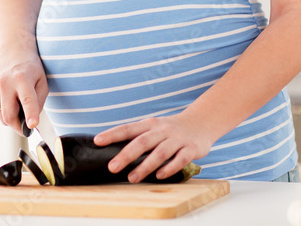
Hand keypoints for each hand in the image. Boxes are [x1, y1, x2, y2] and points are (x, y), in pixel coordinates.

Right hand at [0, 48, 47, 134]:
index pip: (27, 100)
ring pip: (2, 117)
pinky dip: (6, 111)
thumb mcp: (42, 81)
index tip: (32, 126)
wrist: (13, 52)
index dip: (30, 115)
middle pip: (9, 115)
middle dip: (19, 127)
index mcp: (22, 78)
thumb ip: (39, 101)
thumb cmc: (31, 68)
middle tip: (27, 128)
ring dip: (12, 119)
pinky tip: (11, 100)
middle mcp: (5, 83)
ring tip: (20, 107)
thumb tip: (31, 122)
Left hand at [93, 113, 217, 182]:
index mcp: (150, 124)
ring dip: (145, 166)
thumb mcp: (154, 126)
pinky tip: (159, 176)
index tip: (98, 141)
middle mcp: (162, 130)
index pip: (128, 128)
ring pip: (159, 152)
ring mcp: (177, 139)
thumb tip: (113, 149)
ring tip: (132, 178)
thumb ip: (138, 136)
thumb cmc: (171, 129)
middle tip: (112, 167)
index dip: (113, 134)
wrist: (202, 121)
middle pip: (142, 142)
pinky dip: (169, 168)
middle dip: (126, 155)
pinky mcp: (191, 148)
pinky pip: (180, 159)